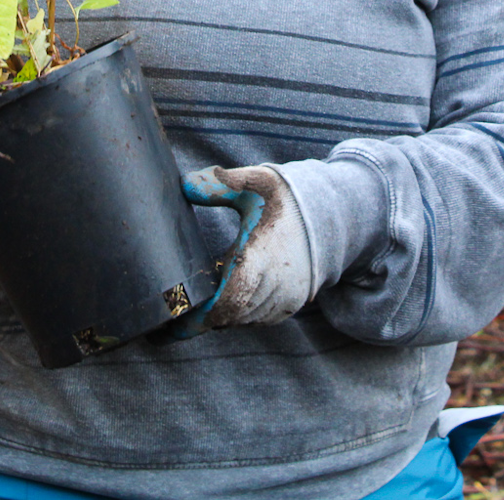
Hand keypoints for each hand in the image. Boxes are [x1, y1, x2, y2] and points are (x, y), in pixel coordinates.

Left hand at [169, 164, 313, 334]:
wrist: (330, 214)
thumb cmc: (286, 198)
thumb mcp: (253, 181)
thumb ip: (217, 184)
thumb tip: (184, 186)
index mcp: (261, 258)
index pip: (229, 301)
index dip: (201, 317)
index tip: (175, 323)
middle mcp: (276, 284)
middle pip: (231, 316)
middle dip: (202, 321)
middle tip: (173, 321)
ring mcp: (286, 297)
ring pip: (244, 320)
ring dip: (222, 317)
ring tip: (195, 309)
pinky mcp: (292, 303)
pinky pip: (259, 319)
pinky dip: (241, 315)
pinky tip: (226, 301)